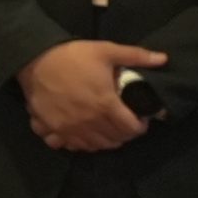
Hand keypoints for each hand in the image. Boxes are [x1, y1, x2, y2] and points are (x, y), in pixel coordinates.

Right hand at [18, 40, 164, 152]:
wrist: (33, 59)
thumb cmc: (71, 56)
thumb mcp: (105, 50)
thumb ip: (135, 56)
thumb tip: (164, 58)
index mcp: (106, 105)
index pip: (132, 129)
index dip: (140, 126)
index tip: (139, 118)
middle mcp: (89, 122)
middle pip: (115, 140)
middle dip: (124, 134)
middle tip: (123, 122)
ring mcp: (69, 128)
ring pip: (94, 146)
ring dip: (104, 140)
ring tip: (104, 128)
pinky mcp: (51, 129)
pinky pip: (68, 146)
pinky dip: (78, 143)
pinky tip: (80, 133)